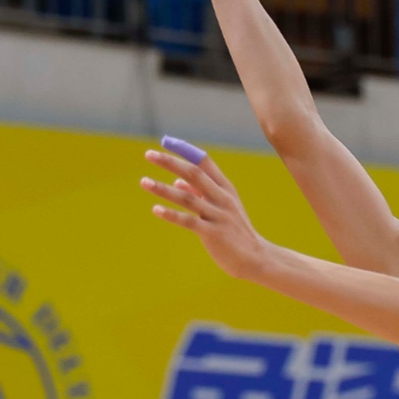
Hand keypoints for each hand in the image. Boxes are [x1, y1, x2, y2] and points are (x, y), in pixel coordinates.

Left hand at [141, 145, 272, 281]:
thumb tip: (177, 182)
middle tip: (148, 154)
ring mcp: (218, 215)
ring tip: (143, 181)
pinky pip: (189, 221)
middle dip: (170, 162)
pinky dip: (172, 214)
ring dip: (163, 188)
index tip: (166, 141)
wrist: (255, 257)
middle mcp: (222, 198)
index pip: (204, 162)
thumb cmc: (235, 231)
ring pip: (187, 197)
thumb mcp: (222, 207)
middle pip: (194, 173)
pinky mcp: (213, 233)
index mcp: (225, 188)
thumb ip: (200, 193)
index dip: (185, 150)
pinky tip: (156, 209)